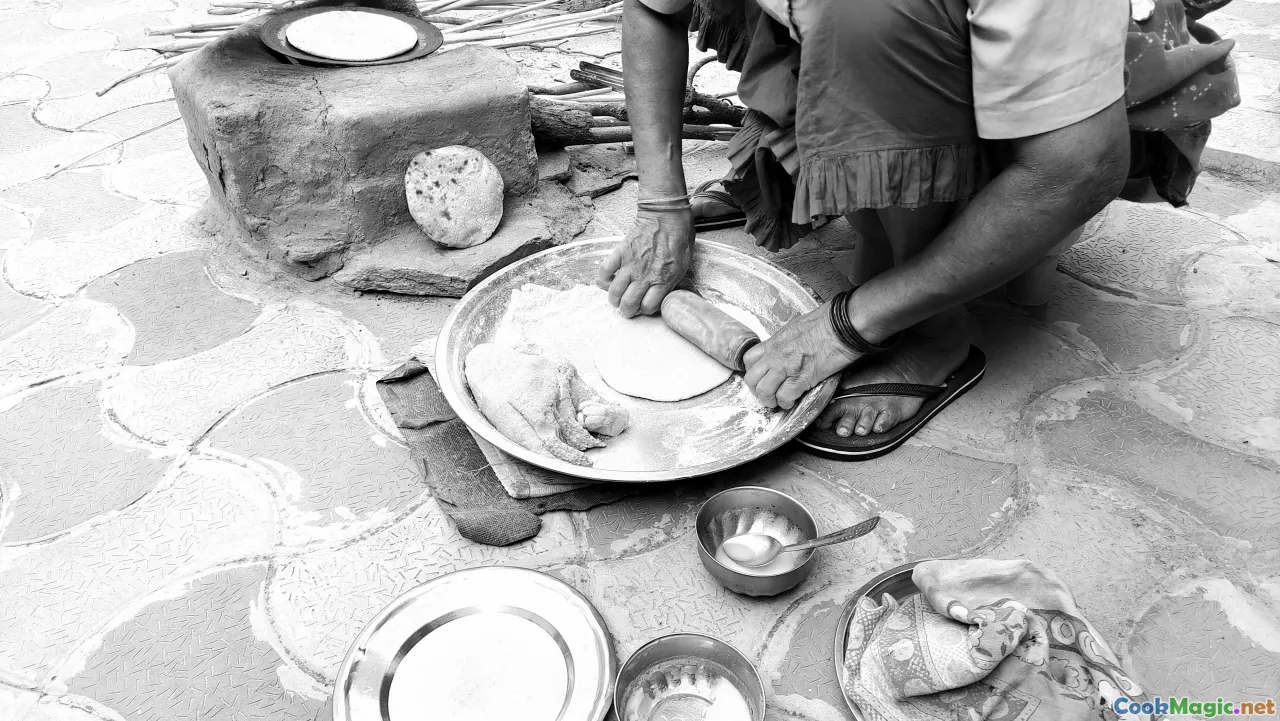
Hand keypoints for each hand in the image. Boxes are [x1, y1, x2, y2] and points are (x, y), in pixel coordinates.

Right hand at [597, 207, 693, 316]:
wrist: (666, 214)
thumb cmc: (679, 235)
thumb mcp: (683, 263)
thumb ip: (671, 280)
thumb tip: (662, 292)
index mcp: (664, 279)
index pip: (648, 307)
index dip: (646, 309)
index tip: (645, 306)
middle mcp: (645, 276)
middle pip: (629, 304)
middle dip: (627, 310)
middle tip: (627, 308)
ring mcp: (631, 264)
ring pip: (615, 292)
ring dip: (614, 298)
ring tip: (616, 298)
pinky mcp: (620, 252)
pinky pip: (605, 270)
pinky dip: (604, 277)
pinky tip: (609, 278)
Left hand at [742, 302, 858, 409]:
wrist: (841, 327)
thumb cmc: (825, 322)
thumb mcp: (796, 327)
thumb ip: (785, 341)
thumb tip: (785, 348)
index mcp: (774, 342)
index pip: (749, 359)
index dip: (752, 372)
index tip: (760, 377)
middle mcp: (776, 355)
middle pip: (752, 379)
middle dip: (757, 390)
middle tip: (766, 394)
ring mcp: (787, 368)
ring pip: (764, 391)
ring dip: (769, 400)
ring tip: (777, 401)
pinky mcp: (802, 379)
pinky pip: (785, 397)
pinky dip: (787, 403)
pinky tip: (792, 400)